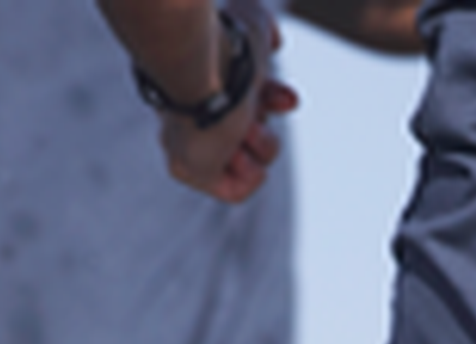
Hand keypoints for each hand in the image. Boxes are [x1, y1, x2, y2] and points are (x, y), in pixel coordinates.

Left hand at [159, 2, 297, 204]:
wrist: (197, 66)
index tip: (286, 95)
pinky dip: (250, 173)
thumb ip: (262, 26)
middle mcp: (191, 113)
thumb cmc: (221, 41)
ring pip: (249, 159)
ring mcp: (189, 143)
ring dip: (261, 142)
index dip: (270, 96)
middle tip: (261, 107)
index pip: (242, 99)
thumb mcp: (251, 19)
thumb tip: (273, 43)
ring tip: (244, 126)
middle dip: (267, 117)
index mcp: (202, 81)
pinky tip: (236, 151)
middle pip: (248, 129)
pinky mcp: (190, 170)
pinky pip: (237, 191)